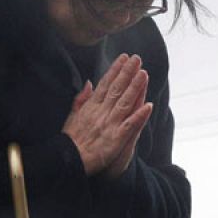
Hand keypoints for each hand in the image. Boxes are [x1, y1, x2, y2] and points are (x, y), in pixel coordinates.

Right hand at [61, 54, 151, 176]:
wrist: (68, 160)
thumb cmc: (70, 140)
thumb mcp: (71, 116)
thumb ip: (81, 99)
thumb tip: (88, 82)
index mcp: (91, 107)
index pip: (105, 84)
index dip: (115, 70)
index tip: (124, 58)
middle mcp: (101, 112)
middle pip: (116, 89)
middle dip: (127, 72)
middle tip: (137, 58)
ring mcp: (109, 124)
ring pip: (124, 102)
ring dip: (135, 88)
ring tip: (144, 74)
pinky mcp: (116, 138)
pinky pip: (129, 125)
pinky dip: (139, 116)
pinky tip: (149, 106)